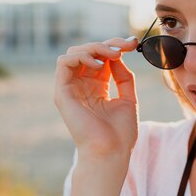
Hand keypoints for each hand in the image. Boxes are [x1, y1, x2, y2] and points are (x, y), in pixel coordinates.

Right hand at [54, 36, 139, 162]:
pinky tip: (98, 64)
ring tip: (113, 54)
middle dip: (108, 44)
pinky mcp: (62, 93)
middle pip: (88, 52)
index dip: (115, 47)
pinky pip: (64, 63)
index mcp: (97, 87)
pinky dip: (81, 56)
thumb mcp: (128, 99)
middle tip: (125, 45)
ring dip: (95, 47)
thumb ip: (124, 77)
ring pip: (74, 53)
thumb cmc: (120, 133)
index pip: (102, 58)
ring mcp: (71, 89)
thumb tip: (118, 57)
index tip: (133, 43)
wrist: (110, 152)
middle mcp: (82, 86)